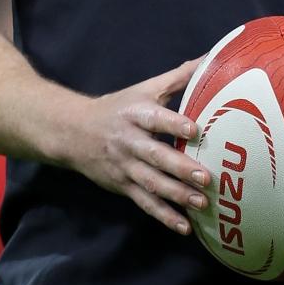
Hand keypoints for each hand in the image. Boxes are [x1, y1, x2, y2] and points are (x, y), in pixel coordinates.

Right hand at [65, 58, 210, 234]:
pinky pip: (145, 203)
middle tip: (206, 177)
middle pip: (155, 156)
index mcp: (135, 114)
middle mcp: (129, 142)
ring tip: (200, 203)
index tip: (194, 130)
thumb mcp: (143, 89)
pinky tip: (183, 227)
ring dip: (176, 195)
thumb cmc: (117, 108)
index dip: (174, 124)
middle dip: (180, 168)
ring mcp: (125, 167)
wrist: (72, 133)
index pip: (155, 119)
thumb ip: (178, 77)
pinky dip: (163, 216)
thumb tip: (211, 58)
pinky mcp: (123, 186)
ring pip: (152, 183)